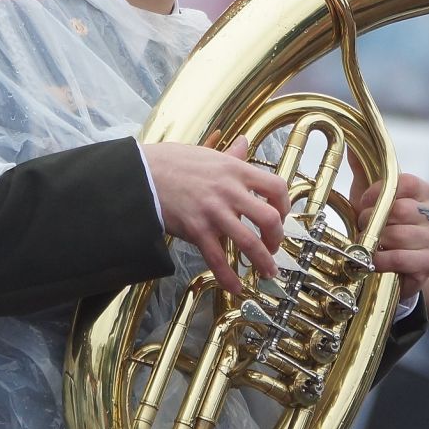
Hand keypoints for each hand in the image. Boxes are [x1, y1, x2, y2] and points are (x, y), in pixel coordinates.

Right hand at [144, 136, 288, 293]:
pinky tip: (235, 286)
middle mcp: (229, 191)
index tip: (281, 216)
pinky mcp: (197, 229)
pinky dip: (229, 277)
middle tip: (273, 247)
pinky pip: (218, 259)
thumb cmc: (175, 162)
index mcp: (236, 170)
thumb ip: (232, 154)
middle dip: (277, 238)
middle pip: (270, 218)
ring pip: (249, 243)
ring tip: (267, 272)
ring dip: (262, 262)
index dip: (285, 205)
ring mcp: (214, 211)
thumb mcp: (209, 153)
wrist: (143, 173)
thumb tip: (244, 143)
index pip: (276, 187)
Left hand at [353, 171, 428, 300]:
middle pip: (402, 209)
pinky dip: (381, 259)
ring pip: (400, 235)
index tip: (363, 201)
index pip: (406, 182)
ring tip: (369, 241)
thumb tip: (351, 147)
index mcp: (425, 192)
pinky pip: (401, 258)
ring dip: (376, 240)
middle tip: (364, 224)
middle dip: (373, 218)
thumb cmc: (380, 223)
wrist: (387, 259)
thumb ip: (363, 169)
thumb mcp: (368, 195)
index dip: (379, 192)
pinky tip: (374, 259)